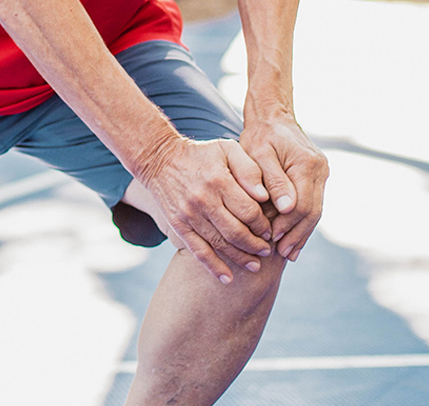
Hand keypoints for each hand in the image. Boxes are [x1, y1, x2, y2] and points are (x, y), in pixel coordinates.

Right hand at [135, 136, 277, 284]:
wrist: (158, 159)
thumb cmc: (200, 154)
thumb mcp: (227, 149)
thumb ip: (249, 169)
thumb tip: (265, 196)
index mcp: (219, 180)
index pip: (249, 211)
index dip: (263, 225)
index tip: (270, 230)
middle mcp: (203, 199)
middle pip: (237, 232)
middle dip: (256, 245)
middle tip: (267, 250)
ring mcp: (189, 214)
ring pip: (220, 244)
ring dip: (240, 258)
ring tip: (255, 265)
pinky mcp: (178, 224)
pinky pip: (198, 250)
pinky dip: (213, 267)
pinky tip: (227, 279)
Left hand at [240, 109, 327, 261]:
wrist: (272, 116)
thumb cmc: (260, 134)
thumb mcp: (259, 153)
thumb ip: (273, 180)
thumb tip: (287, 209)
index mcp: (307, 164)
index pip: (301, 204)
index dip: (287, 224)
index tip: (271, 238)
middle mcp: (320, 170)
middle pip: (312, 212)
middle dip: (296, 235)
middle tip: (281, 253)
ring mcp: (322, 174)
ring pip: (315, 211)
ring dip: (301, 233)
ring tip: (287, 252)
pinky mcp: (318, 178)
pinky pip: (313, 204)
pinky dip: (302, 222)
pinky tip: (292, 237)